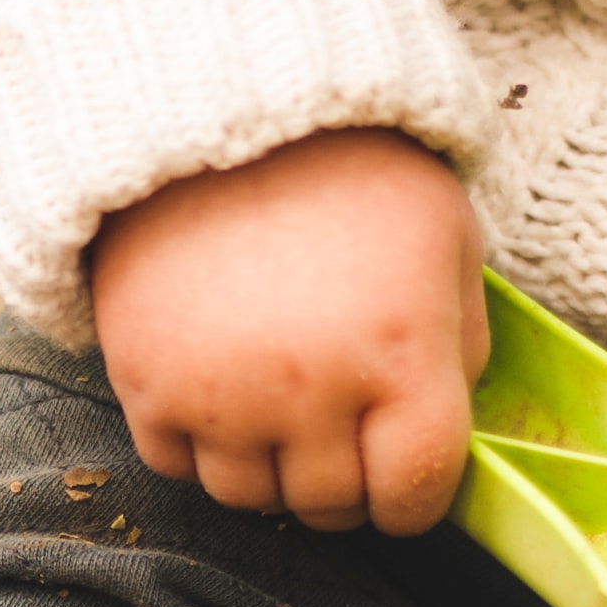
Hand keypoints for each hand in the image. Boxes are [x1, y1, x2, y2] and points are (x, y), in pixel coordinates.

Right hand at [89, 128, 488, 534]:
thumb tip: (445, 425)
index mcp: (401, 353)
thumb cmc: (345, 166)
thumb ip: (461, 342)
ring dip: (271, 468)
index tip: (403, 480)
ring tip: (279, 406)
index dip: (416, 501)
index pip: (415, 493)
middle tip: (342, 435)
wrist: (210, 101)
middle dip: (345, 485)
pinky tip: (220, 386)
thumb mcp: (446, 236)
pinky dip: (200, 444)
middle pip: (330, 505)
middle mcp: (311, 390)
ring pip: (249, 498)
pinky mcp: (146, 384)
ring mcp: (221, 395)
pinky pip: (176, 466)